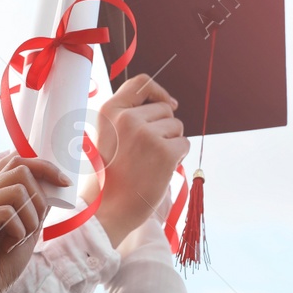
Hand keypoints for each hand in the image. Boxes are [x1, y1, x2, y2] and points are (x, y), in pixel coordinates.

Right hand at [0, 154, 71, 292]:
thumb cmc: (4, 260)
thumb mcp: (29, 226)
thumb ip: (37, 203)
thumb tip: (56, 181)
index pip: (16, 158)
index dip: (44, 165)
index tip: (65, 183)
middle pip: (20, 169)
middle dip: (40, 197)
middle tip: (35, 225)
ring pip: (17, 191)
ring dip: (30, 218)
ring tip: (21, 237)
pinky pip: (7, 213)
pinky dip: (19, 232)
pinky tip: (9, 246)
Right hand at [88, 75, 188, 245]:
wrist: (108, 209)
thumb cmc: (111, 175)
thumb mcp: (109, 135)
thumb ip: (130, 116)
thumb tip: (169, 103)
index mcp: (110, 110)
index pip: (141, 82)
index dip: (158, 91)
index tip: (168, 104)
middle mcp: (128, 118)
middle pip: (164, 108)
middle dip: (165, 127)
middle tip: (148, 151)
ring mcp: (147, 134)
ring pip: (177, 127)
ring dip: (171, 143)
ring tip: (151, 162)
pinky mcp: (165, 152)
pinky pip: (184, 144)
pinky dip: (178, 157)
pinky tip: (160, 170)